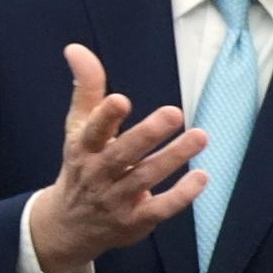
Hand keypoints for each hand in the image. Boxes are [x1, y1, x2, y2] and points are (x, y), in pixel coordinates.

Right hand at [27, 44, 209, 272]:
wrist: (69, 224)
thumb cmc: (83, 165)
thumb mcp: (79, 128)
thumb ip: (86, 89)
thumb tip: (76, 48)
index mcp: (84, 148)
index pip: (92, 132)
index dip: (105, 117)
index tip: (120, 100)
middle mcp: (98, 173)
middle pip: (123, 154)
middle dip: (147, 134)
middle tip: (174, 113)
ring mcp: (116, 199)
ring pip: (147, 178)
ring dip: (174, 157)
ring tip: (201, 136)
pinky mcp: (136, 220)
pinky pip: (160, 208)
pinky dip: (181, 195)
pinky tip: (203, 177)